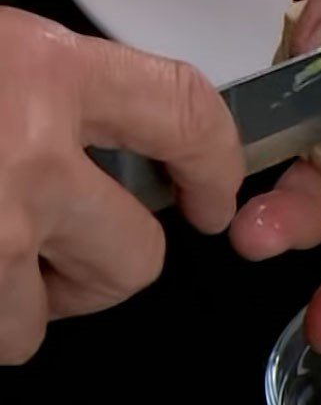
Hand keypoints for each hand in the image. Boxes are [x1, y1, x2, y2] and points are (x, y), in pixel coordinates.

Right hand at [0, 8, 243, 363]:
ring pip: (68, 306)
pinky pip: (6, 333)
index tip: (214, 194)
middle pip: (140, 253)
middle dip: (109, 263)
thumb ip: (57, 91)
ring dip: (36, 295)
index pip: (187, 111)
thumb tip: (111, 129)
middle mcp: (29, 152)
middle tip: (64, 246)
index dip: (216, 162)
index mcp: (45, 70)